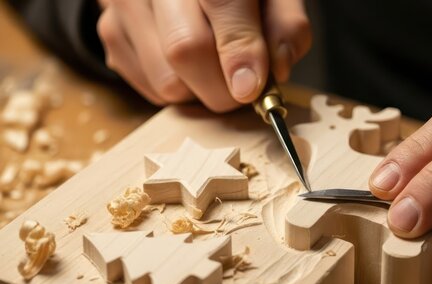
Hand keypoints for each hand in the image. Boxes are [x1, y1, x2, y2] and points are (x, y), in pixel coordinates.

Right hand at [96, 0, 310, 110]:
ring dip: (201, 91)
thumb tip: (277, 70)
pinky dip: (180, 90)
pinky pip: (151, 88)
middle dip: (224, 87)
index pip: (222, 1)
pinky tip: (190, 65)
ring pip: (167, 80)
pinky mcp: (111, 32)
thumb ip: (286, 25)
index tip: (253, 88)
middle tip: (245, 89)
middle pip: (185, 49)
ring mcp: (125, 4)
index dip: (240, 51)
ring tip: (215, 67)